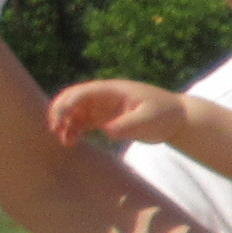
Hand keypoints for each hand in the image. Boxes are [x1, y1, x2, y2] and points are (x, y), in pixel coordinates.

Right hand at [47, 79, 185, 147]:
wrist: (177, 119)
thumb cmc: (165, 114)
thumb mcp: (148, 119)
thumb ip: (128, 124)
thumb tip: (106, 131)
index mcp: (112, 90)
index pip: (83, 92)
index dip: (68, 103)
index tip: (60, 120)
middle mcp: (104, 97)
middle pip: (72, 99)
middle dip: (59, 111)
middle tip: (54, 129)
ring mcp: (103, 108)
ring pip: (74, 112)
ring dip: (65, 123)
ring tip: (64, 141)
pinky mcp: (105, 120)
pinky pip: (82, 123)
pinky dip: (73, 130)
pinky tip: (70, 142)